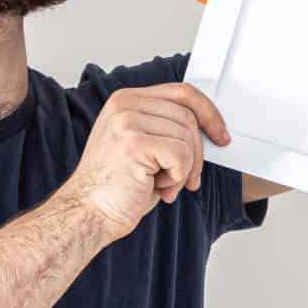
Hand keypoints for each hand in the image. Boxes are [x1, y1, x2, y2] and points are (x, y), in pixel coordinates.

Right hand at [58, 83, 233, 238]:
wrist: (87, 214)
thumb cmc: (116, 187)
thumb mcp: (141, 146)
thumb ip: (164, 127)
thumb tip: (207, 128)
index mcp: (125, 100)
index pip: (181, 92)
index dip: (208, 112)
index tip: (220, 135)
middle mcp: (124, 105)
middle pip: (188, 116)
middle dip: (197, 153)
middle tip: (188, 179)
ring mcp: (127, 122)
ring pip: (187, 137)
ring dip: (184, 169)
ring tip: (163, 185)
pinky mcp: (134, 143)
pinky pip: (181, 155)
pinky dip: (177, 178)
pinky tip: (157, 188)